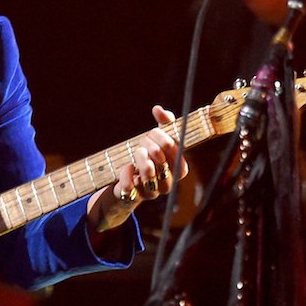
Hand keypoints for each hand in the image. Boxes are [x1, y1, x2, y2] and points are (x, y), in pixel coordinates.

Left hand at [88, 105, 188, 232]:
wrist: (126, 177)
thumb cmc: (147, 155)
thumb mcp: (157, 138)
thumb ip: (164, 123)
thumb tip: (158, 109)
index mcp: (178, 171)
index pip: (179, 158)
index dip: (167, 143)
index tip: (155, 132)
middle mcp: (166, 184)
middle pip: (163, 163)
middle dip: (151, 147)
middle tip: (142, 141)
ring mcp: (150, 193)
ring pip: (149, 175)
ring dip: (141, 158)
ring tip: (137, 151)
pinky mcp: (132, 196)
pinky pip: (130, 186)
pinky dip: (127, 173)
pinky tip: (127, 166)